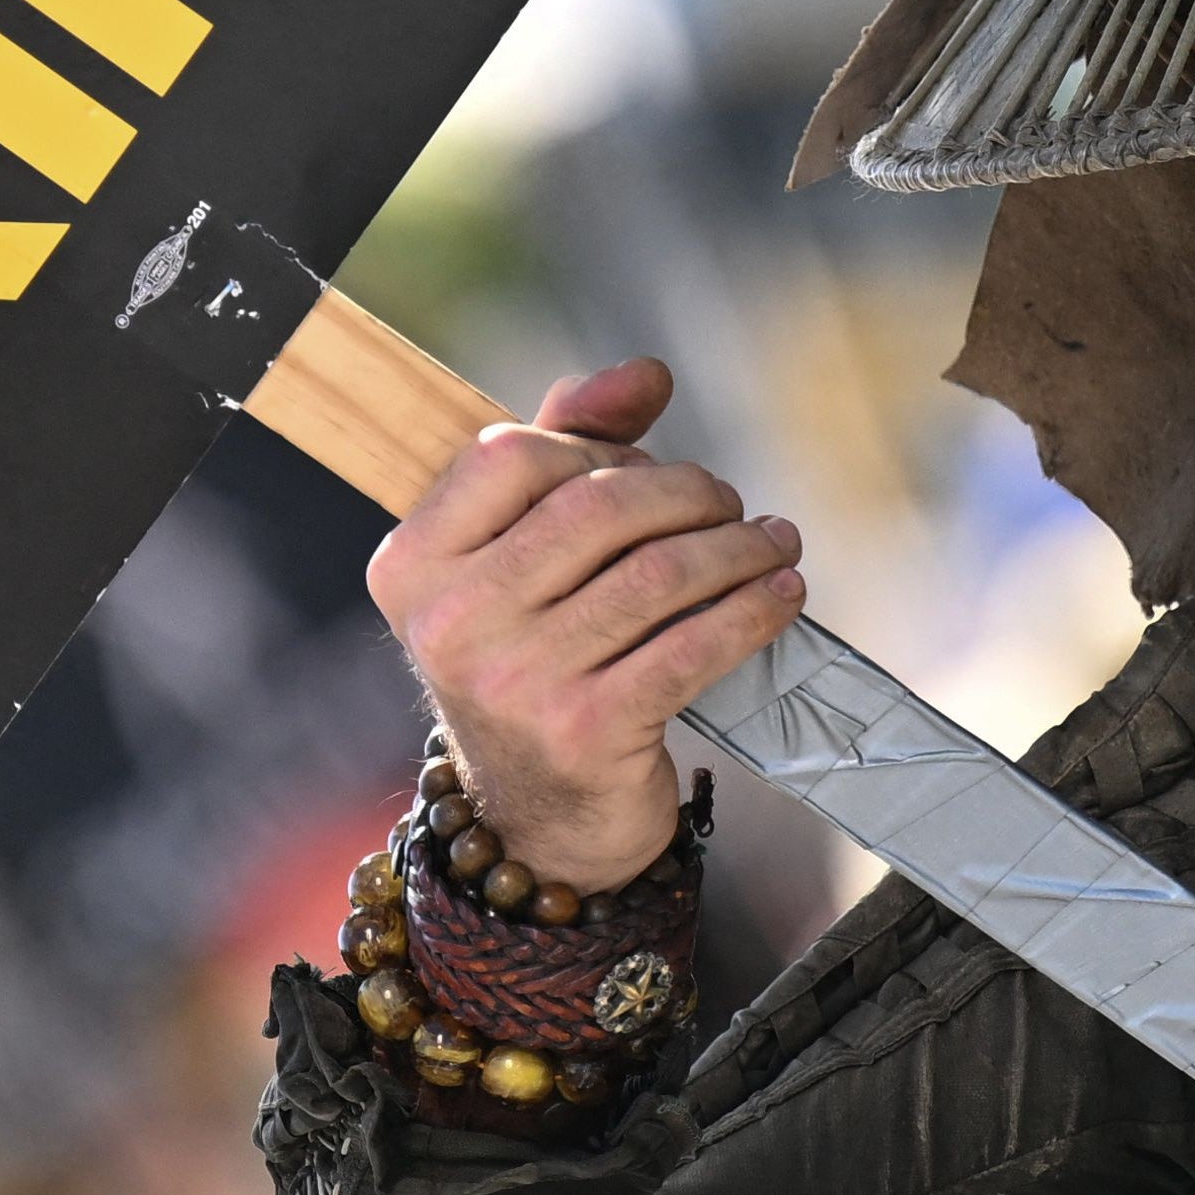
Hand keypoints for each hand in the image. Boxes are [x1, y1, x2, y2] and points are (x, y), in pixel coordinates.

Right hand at [362, 358, 806, 895]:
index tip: (647, 471)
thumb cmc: (535, 660)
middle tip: (730, 505)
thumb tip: (646, 371)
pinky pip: (694, 645)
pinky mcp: (586, 732)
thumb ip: (568, 447)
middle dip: (686, 492)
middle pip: (598, 506)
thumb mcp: (522, 558)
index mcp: (412, 564)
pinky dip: (754, 610)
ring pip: (658, 573)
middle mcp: (448, 621)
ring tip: (772, 542)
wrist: (539, 822)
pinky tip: (783, 595)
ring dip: (737, 547)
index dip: (595, 448)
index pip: (511, 454)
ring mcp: (513, 681)